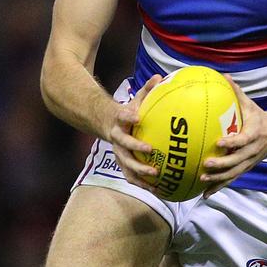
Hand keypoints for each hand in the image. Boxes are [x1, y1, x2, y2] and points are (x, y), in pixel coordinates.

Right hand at [107, 75, 162, 190]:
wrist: (107, 125)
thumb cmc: (128, 112)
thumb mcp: (135, 100)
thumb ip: (147, 90)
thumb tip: (159, 76)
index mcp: (119, 122)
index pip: (122, 118)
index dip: (128, 118)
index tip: (137, 118)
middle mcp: (117, 139)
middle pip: (124, 146)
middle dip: (136, 149)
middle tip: (151, 151)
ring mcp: (118, 153)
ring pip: (127, 165)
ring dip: (140, 172)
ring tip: (156, 176)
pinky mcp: (122, 164)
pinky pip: (131, 176)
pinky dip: (143, 183)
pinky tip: (158, 189)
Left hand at [200, 76, 266, 196]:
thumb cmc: (259, 117)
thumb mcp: (249, 104)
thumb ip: (235, 91)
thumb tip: (222, 75)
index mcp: (253, 134)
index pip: (242, 140)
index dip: (232, 142)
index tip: (219, 142)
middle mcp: (251, 151)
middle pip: (237, 161)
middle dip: (221, 165)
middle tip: (205, 164)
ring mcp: (249, 162)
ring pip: (233, 173)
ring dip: (218, 179)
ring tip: (202, 180)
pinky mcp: (245, 168)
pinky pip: (231, 179)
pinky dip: (218, 187)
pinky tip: (205, 194)